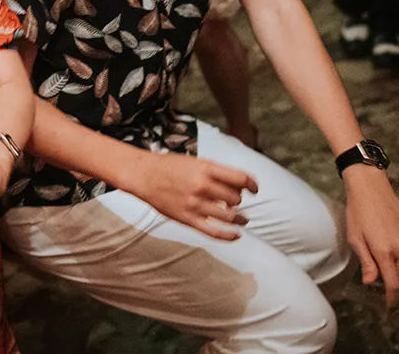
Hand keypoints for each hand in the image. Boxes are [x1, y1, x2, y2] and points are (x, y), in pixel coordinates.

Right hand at [124, 152, 257, 240]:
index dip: (252, 185)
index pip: (240, 178)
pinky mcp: (188, 219)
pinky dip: (229, 236)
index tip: (254, 189)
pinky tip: (236, 235)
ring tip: (242, 219)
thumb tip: (240, 187)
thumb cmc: (170, 166)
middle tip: (235, 201)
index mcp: (206, 168)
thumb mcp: (196, 162)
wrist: (143, 175)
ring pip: (229, 216)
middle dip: (238, 200)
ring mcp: (195, 204)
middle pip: (236, 198)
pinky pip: (214, 232)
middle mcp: (202, 186)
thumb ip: (217, 173)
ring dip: (240, 218)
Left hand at [343, 165, 398, 307]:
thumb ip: (367, 263)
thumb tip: (372, 283)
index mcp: (385, 252)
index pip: (394, 286)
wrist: (370, 188)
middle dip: (397, 286)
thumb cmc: (358, 213)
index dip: (393, 300)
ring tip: (392, 268)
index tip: (390, 308)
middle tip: (385, 282)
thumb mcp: (355, 239)